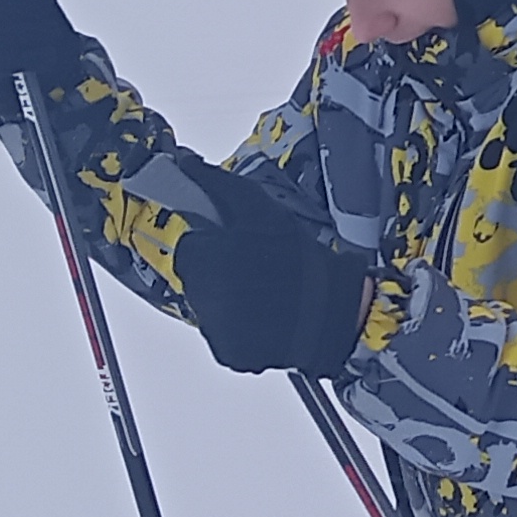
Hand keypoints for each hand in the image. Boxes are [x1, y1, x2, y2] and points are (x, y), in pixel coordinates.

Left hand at [174, 187, 368, 375]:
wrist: (331, 311)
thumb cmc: (296, 257)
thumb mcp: (258, 209)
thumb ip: (216, 185)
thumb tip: (185, 162)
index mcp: (200, 258)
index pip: (189, 246)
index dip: (211, 241)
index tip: (234, 242)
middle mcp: (198, 296)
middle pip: (195, 276)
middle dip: (216, 268)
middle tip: (254, 264)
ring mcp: (212, 328)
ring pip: (208, 305)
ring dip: (227, 295)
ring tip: (263, 289)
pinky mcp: (228, 353)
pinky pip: (223, 333)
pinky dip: (238, 325)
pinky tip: (264, 313)